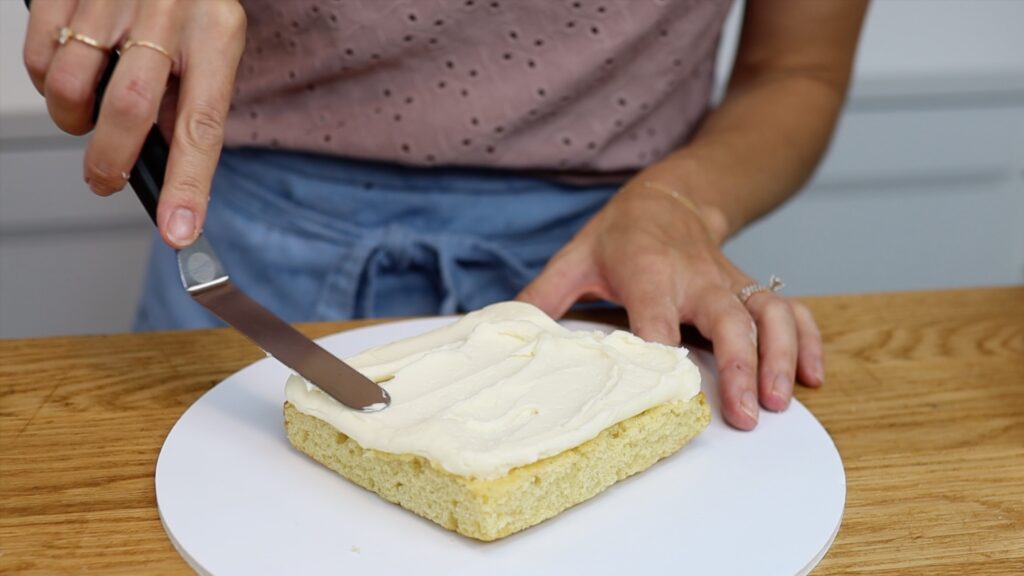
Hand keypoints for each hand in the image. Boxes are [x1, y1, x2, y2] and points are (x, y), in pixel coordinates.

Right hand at [23, 0, 245, 247]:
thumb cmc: (187, 2)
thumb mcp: (211, 43)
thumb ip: (188, 98)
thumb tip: (162, 164)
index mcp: (216, 32)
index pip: (203, 124)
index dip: (189, 185)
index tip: (178, 232)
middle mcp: (166, 11)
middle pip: (128, 109)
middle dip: (110, 163)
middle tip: (105, 180)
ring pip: (70, 86)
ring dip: (73, 119)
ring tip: (89, 111)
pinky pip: (38, 57)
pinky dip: (47, 80)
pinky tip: (72, 70)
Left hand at [517, 173, 824, 429]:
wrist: (670, 196)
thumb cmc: (619, 235)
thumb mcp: (574, 257)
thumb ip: (543, 298)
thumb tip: (503, 332)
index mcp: (646, 272)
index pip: (656, 318)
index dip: (663, 352)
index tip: (668, 390)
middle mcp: (695, 278)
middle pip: (727, 321)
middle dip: (740, 366)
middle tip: (746, 414)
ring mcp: (729, 283)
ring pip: (768, 314)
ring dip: (782, 356)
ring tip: (782, 402)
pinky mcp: (750, 288)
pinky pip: (790, 308)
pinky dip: (808, 340)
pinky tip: (815, 376)